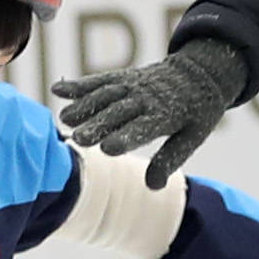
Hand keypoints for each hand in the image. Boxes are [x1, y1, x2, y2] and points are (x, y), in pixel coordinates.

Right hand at [54, 35, 247, 188]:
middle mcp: (147, 98)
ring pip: (106, 95)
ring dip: (84, 105)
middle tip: (78, 139)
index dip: (125, 137)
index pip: (143, 128)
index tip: (107, 149)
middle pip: (119, 112)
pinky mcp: (123, 77)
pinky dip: (79, 85)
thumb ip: (171, 159)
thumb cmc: (196, 111)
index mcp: (167, 115)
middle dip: (98, 124)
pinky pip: (99, 80)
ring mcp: (133, 85)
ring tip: (64, 118)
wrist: (200, 72)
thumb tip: (154, 186)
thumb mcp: (193, 136)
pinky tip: (57, 90)